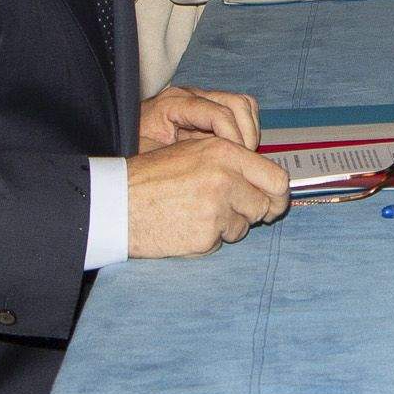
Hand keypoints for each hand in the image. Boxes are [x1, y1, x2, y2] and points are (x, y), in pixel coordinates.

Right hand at [127, 134, 288, 258]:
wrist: (115, 203)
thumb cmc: (151, 177)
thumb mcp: (192, 152)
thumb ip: (231, 161)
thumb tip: (267, 179)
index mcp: (225, 152)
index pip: (276, 178)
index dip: (278, 194)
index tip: (274, 201)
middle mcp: (225, 178)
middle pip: (265, 205)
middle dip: (255, 211)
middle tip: (234, 213)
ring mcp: (216, 209)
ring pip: (244, 225)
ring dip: (228, 225)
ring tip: (196, 215)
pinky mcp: (205, 236)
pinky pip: (221, 242)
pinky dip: (208, 239)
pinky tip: (185, 227)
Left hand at [139, 84, 258, 152]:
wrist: (124, 156)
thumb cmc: (134, 157)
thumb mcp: (152, 159)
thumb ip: (182, 157)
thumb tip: (220, 161)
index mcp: (173, 102)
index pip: (219, 113)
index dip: (234, 139)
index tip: (236, 162)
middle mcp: (190, 95)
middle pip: (237, 103)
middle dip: (245, 134)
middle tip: (242, 161)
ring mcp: (202, 99)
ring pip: (244, 105)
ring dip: (249, 131)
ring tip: (241, 156)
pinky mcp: (209, 109)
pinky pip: (240, 111)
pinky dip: (246, 129)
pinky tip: (237, 150)